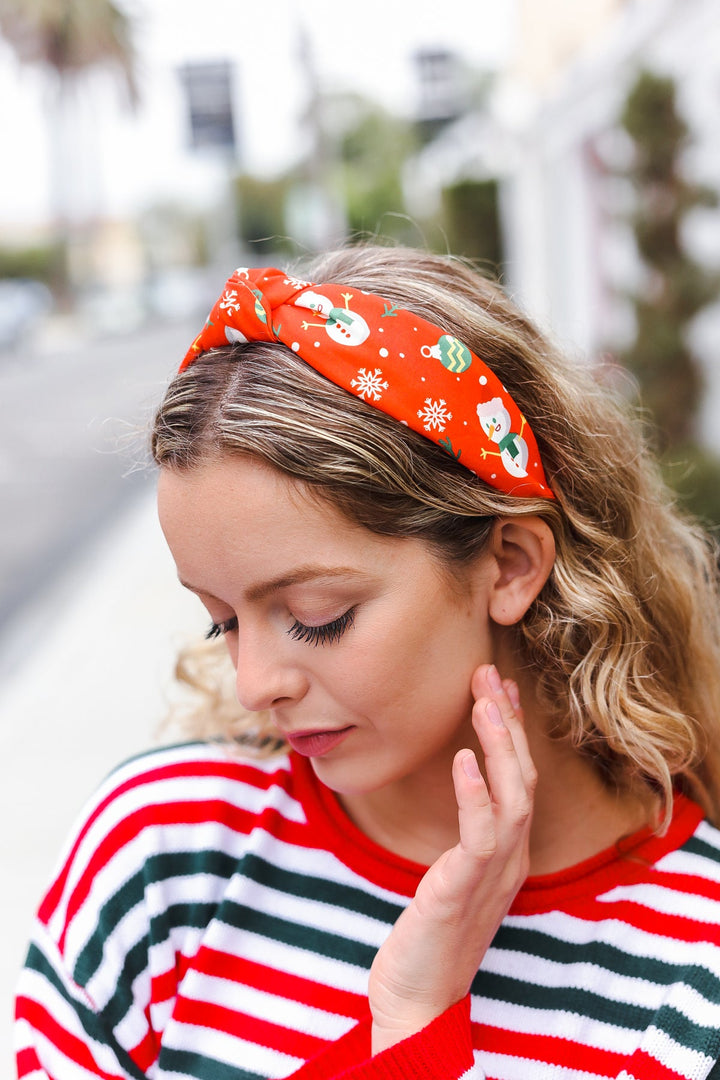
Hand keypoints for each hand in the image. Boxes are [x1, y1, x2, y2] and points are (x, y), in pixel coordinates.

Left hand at [368, 664, 535, 1053]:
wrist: (417, 998)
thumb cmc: (428, 935)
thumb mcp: (450, 875)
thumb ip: (463, 837)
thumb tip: (456, 794)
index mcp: (506, 852)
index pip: (517, 779)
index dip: (510, 731)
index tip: (497, 688)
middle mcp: (510, 859)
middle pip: (522, 777)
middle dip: (507, 723)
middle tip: (489, 674)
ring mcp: (493, 874)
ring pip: (513, 797)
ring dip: (500, 746)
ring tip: (484, 700)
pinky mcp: (464, 889)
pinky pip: (480, 834)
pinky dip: (476, 793)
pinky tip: (462, 758)